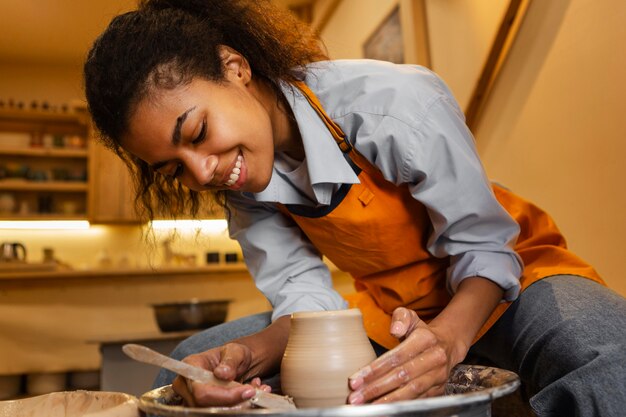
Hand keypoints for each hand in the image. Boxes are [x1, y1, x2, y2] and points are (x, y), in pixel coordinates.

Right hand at [172, 342, 271, 407]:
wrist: (236, 364)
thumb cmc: (231, 355)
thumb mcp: (235, 351)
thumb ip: (230, 360)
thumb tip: (222, 373)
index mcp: (190, 367)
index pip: (201, 391)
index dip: (224, 396)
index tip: (248, 391)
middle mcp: (187, 387)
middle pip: (207, 406)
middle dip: (234, 402)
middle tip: (254, 391)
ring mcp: (193, 400)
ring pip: (215, 412)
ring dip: (240, 405)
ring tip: (256, 390)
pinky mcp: (205, 407)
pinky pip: (221, 412)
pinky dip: (240, 407)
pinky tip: (251, 396)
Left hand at [347, 307, 461, 403]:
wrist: (447, 345)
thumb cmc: (421, 333)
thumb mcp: (410, 317)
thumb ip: (400, 318)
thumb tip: (394, 330)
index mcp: (425, 340)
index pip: (396, 357)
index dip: (375, 369)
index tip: (355, 380)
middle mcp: (434, 359)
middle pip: (401, 376)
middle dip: (376, 389)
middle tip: (355, 397)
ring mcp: (438, 377)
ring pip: (411, 392)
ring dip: (386, 401)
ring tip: (367, 407)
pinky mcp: (438, 390)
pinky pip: (417, 400)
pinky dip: (400, 405)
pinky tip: (383, 408)